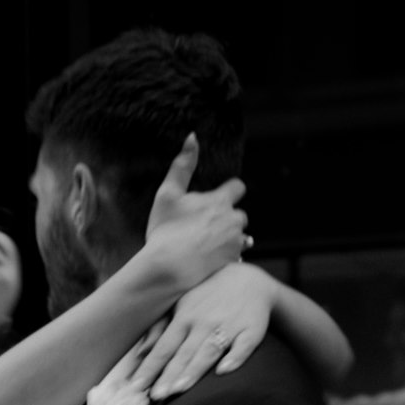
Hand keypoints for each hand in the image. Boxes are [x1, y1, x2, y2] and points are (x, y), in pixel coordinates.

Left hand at [133, 263, 272, 397]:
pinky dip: (234, 358)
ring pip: (209, 351)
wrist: (250, 278)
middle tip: (155, 395)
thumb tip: (140, 352)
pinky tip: (224, 371)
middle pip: (184, 353)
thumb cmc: (209, 295)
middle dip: (169, 375)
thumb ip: (160, 328)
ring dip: (194, 370)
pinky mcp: (252, 329)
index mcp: (185, 317)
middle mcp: (204, 322)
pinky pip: (243, 346)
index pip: (164, 347)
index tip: (136, 387)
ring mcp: (229, 325)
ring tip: (179, 389)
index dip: (150, 368)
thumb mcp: (181, 304)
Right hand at [143, 136, 246, 291]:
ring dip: (228, 238)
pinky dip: (225, 256)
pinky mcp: (233, 261)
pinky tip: (209, 259)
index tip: (215, 199)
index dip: (228, 191)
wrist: (169, 268)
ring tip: (206, 244)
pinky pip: (235, 255)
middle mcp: (234, 220)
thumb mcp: (168, 194)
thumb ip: (182, 165)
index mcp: (221, 201)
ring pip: (239, 236)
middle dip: (226, 218)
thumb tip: (192, 137)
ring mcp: (236, 242)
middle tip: (204, 226)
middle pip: (239, 214)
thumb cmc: (166, 230)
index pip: (237, 187)